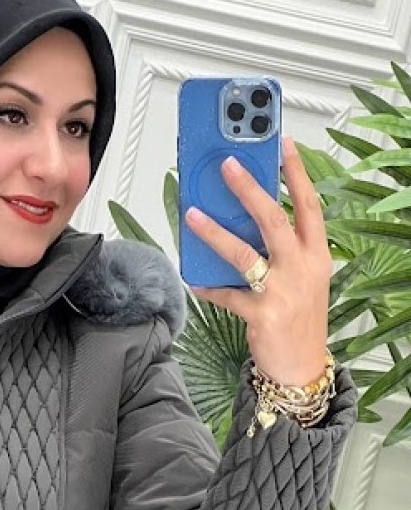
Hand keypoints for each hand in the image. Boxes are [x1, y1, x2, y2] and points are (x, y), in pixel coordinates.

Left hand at [183, 136, 332, 387]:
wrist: (302, 365)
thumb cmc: (299, 316)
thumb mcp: (303, 277)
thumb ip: (282, 249)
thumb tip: (243, 219)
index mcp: (316, 254)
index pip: (308, 205)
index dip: (296, 173)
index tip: (282, 144)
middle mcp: (303, 268)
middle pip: (275, 219)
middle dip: (249, 189)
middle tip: (227, 165)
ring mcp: (283, 291)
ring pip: (245, 254)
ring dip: (215, 232)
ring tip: (193, 215)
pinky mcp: (263, 315)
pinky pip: (227, 295)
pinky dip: (208, 286)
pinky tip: (192, 277)